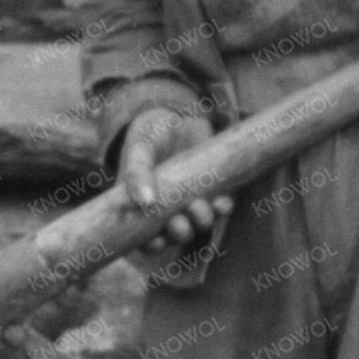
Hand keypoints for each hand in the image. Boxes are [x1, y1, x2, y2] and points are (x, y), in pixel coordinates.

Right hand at [111, 105, 227, 251]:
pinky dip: (222, 209)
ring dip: (200, 222)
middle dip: (179, 234)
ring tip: (199, 208)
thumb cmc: (150, 132)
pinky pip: (221, 207)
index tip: (155, 241)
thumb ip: (137, 173)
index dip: (151, 245)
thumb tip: (145, 203)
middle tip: (179, 223)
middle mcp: (169, 208)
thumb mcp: (139, 148)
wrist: (178, 113)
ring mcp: (192, 199)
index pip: (146, 237)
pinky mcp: (214, 188)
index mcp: (144, 204)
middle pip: (175, 235)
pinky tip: (222, 204)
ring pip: (199, 224)